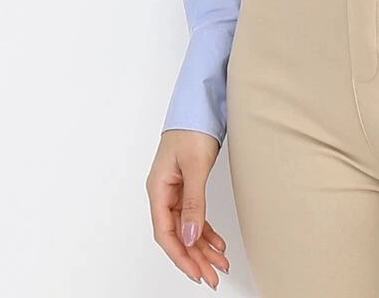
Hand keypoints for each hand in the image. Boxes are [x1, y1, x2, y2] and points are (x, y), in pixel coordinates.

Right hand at [147, 129, 229, 287]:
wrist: (202, 102)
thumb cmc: (193, 127)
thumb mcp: (195, 165)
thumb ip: (193, 202)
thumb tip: (190, 236)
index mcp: (158, 189)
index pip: (166, 233)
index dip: (181, 256)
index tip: (197, 273)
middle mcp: (164, 192)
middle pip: (177, 234)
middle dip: (195, 257)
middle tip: (213, 276)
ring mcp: (175, 189)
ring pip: (187, 227)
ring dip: (202, 246)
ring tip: (220, 263)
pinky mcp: (187, 184)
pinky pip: (194, 215)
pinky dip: (206, 230)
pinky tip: (217, 242)